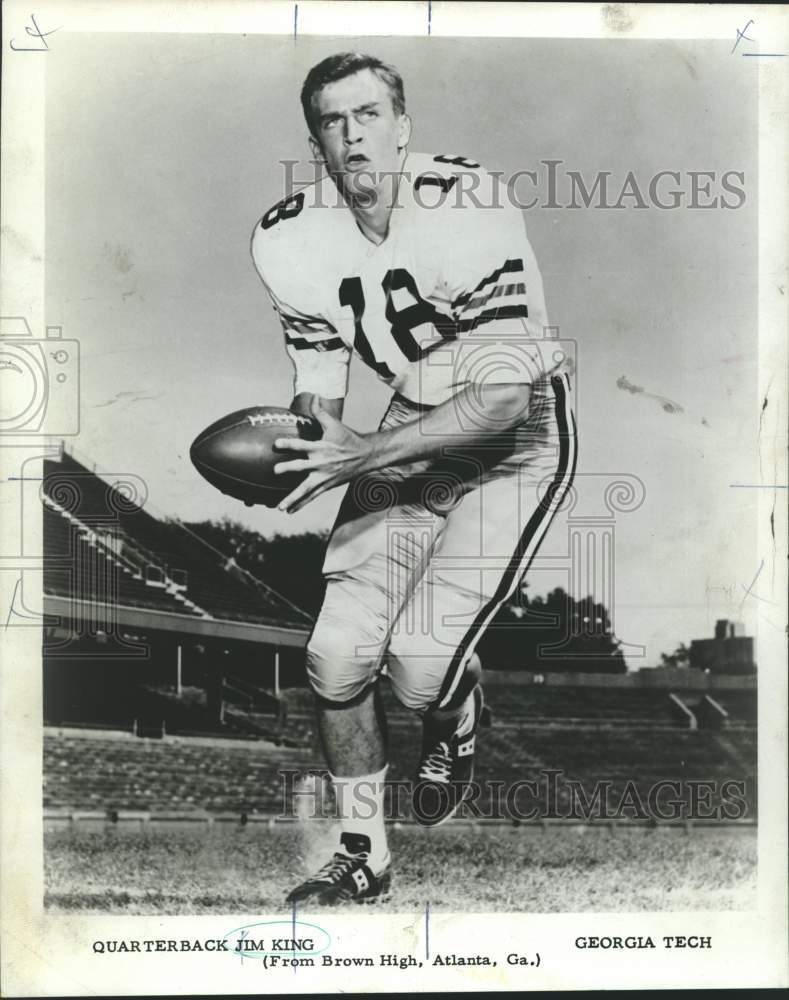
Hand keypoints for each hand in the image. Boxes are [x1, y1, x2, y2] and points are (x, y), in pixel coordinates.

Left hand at [273, 395, 373, 512]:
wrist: (365, 456)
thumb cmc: (347, 438)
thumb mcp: (335, 424)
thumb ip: (320, 412)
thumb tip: (314, 395)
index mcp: (321, 447)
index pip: (302, 445)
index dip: (289, 444)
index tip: (276, 444)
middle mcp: (321, 463)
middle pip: (302, 467)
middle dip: (289, 469)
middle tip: (276, 470)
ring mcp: (324, 476)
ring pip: (306, 489)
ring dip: (292, 498)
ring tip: (280, 507)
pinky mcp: (327, 485)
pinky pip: (312, 496)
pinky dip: (301, 504)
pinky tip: (290, 510)